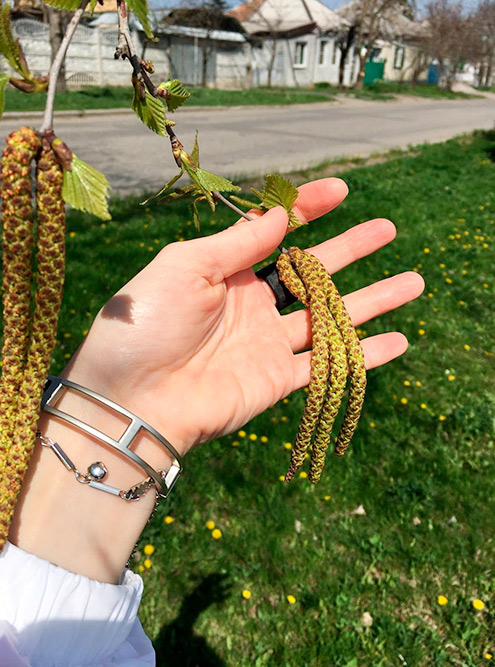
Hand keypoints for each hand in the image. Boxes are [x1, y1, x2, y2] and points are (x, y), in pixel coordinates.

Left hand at [66, 178, 423, 456]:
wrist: (132, 400)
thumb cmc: (145, 326)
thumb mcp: (184, 267)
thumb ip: (236, 243)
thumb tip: (280, 213)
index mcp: (225, 272)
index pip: (275, 232)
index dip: (307, 210)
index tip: (341, 190)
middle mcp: (251, 305)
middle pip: (312, 272)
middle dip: (350, 250)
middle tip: (387, 229)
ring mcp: (267, 343)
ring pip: (331, 316)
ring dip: (372, 299)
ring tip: (414, 281)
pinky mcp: (277, 380)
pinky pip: (329, 365)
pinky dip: (364, 355)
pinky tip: (397, 340)